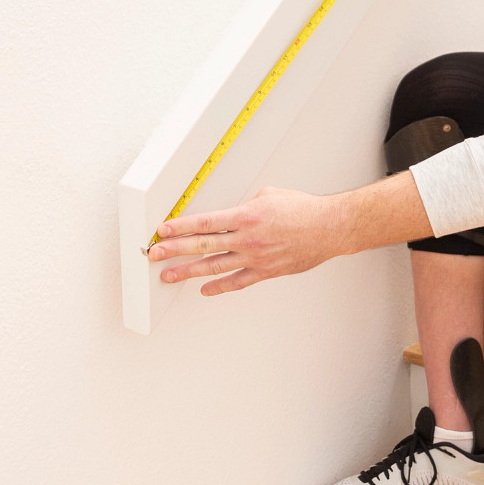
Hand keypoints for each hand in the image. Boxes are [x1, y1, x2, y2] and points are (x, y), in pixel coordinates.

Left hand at [148, 187, 349, 294]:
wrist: (329, 228)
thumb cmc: (302, 210)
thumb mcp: (269, 195)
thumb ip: (246, 205)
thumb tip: (232, 213)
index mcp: (246, 215)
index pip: (204, 222)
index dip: (180, 227)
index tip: (162, 231)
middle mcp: (247, 238)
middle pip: (202, 245)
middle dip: (175, 250)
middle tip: (154, 254)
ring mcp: (255, 257)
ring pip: (214, 265)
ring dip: (188, 271)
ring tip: (168, 275)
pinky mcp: (266, 271)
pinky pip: (238, 281)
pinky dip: (219, 286)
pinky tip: (204, 288)